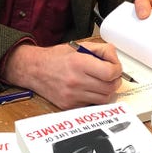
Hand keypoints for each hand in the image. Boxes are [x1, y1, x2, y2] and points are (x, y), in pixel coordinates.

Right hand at [0, 42, 121, 108]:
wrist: (34, 70)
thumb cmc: (56, 58)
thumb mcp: (79, 46)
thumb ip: (101, 50)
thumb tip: (115, 58)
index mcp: (79, 63)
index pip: (111, 72)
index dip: (117, 70)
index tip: (114, 68)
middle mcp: (76, 80)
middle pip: (110, 87)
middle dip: (114, 81)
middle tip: (110, 75)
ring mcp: (72, 95)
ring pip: (104, 99)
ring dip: (106, 91)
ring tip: (99, 82)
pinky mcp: (69, 105)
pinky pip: (91, 105)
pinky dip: (94, 98)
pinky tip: (88, 89)